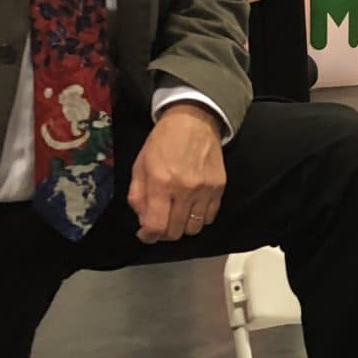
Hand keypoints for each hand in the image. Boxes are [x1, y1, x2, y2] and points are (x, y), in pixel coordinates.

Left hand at [131, 102, 227, 242]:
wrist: (193, 121)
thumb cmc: (162, 142)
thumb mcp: (139, 165)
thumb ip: (138, 196)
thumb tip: (143, 222)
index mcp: (160, 182)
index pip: (156, 225)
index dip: (148, 236)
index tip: (146, 234)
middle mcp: (184, 189)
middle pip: (175, 231)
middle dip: (164, 232)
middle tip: (161, 222)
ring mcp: (205, 189)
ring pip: (194, 228)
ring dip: (183, 226)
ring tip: (177, 214)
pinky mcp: (219, 187)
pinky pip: (209, 217)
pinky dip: (199, 218)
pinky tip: (192, 207)